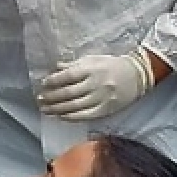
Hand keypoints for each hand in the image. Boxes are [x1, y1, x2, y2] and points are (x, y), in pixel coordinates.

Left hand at [38, 50, 154, 121]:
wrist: (138, 75)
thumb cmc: (112, 65)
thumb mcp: (93, 59)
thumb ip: (74, 64)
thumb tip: (55, 68)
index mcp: (92, 69)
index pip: (68, 76)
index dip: (53, 81)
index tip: (43, 84)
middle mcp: (96, 84)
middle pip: (68, 93)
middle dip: (51, 97)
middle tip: (39, 99)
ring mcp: (101, 98)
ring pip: (74, 106)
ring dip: (57, 109)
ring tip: (45, 109)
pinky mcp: (106, 109)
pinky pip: (85, 116)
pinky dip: (71, 117)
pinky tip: (61, 116)